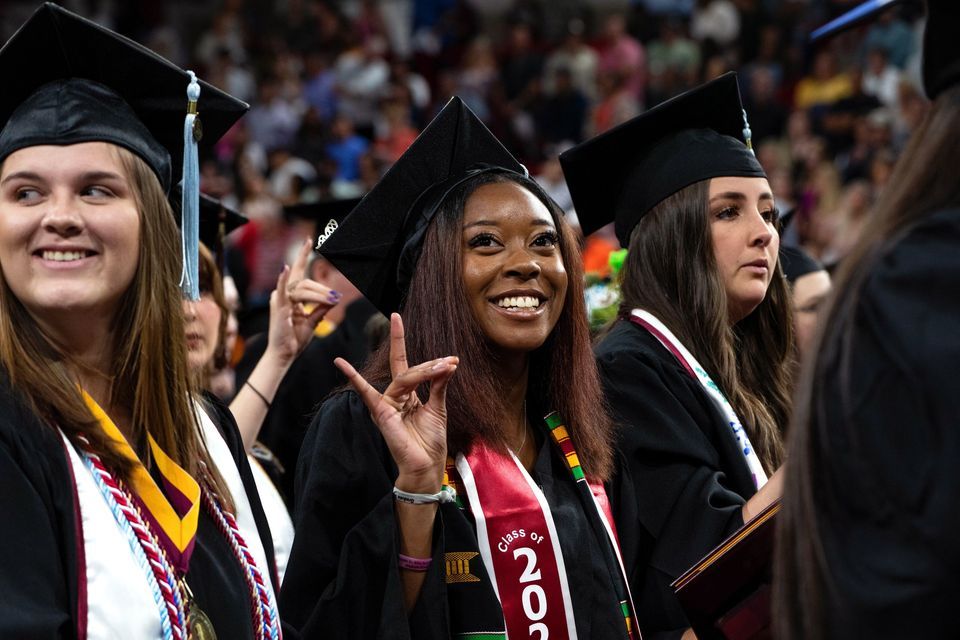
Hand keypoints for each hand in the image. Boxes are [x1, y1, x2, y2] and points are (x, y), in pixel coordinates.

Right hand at [266, 238, 339, 366]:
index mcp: (289, 296)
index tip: (309, 240)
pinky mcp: (278, 308)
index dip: (303, 256)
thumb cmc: (295, 339)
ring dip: (320, 294)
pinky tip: (286, 268)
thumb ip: (320, 309)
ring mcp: (279, 300)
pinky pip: (282, 291)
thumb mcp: (313, 322)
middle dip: (323, 289)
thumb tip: (332, 300)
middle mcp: (282, 295)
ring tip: (332, 300)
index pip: (299, 273)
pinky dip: (283, 279)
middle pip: (306, 282)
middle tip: (336, 297)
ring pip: (303, 288)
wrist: (285, 355)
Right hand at [335, 314, 457, 493]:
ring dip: (425, 370)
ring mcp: (386, 404)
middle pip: (406, 368)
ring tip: (445, 365)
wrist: (426, 467)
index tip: (396, 316)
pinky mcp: (382, 413)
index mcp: (407, 394)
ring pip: (404, 377)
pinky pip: (367, 393)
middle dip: (416, 353)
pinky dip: (354, 378)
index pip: (403, 362)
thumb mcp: (438, 408)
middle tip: (435, 348)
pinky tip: (341, 363)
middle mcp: (394, 396)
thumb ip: (438, 385)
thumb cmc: (430, 441)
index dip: (399, 339)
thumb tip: (447, 363)